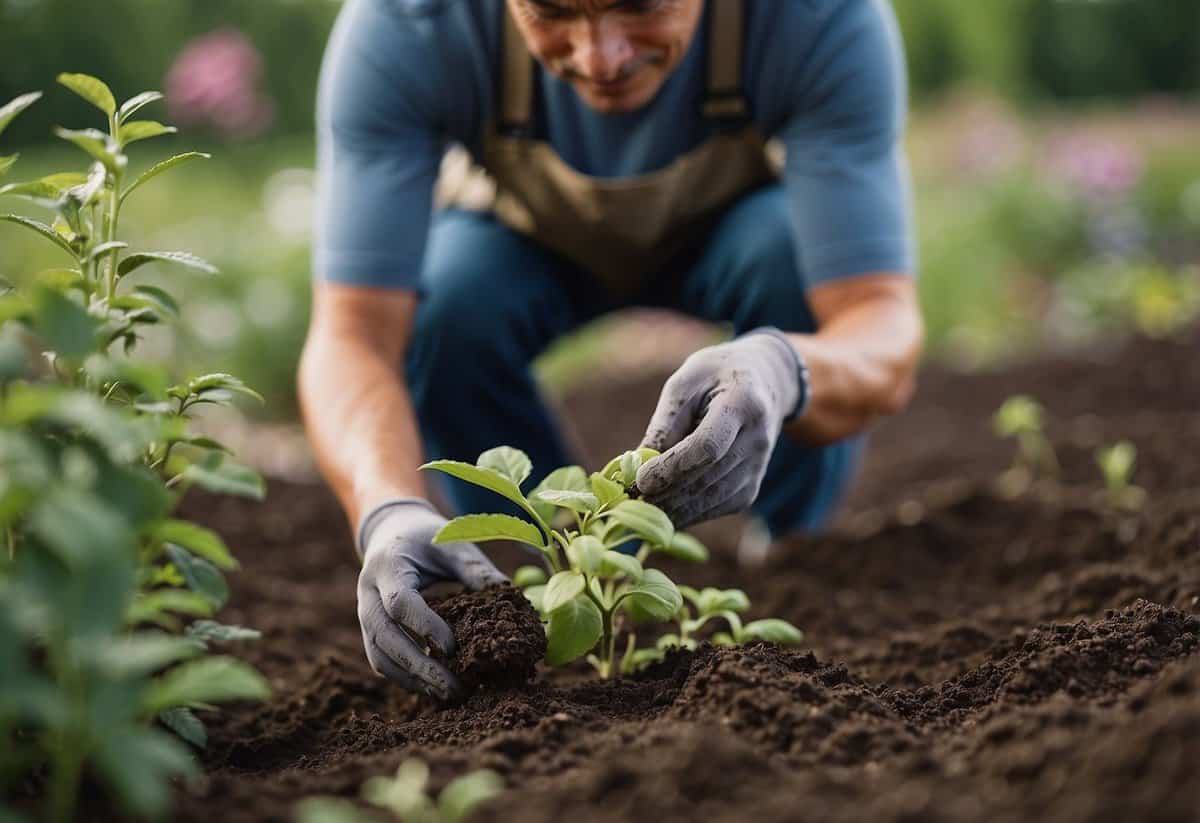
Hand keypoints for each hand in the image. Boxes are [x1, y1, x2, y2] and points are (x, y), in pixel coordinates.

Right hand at [356, 498, 507, 699]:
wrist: (390, 532)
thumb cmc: (427, 537)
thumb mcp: (453, 544)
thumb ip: (476, 570)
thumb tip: (511, 600)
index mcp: (387, 565)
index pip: (400, 602)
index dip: (425, 627)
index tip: (454, 648)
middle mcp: (367, 592)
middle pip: (384, 638)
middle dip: (418, 667)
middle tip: (455, 688)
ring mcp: (364, 613)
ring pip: (378, 657)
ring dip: (412, 680)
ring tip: (450, 695)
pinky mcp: (370, 630)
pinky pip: (381, 661)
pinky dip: (407, 678)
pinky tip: (436, 688)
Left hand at [635, 328, 804, 527]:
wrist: (763, 382)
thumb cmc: (714, 377)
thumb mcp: (684, 385)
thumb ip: (663, 425)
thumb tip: (634, 466)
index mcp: (743, 404)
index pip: (708, 446)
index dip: (672, 467)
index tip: (639, 479)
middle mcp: (758, 440)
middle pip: (708, 478)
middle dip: (666, 494)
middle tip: (629, 500)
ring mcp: (758, 467)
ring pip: (713, 499)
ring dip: (674, 510)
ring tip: (638, 508)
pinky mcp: (752, 487)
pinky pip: (718, 507)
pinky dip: (688, 514)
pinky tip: (661, 510)